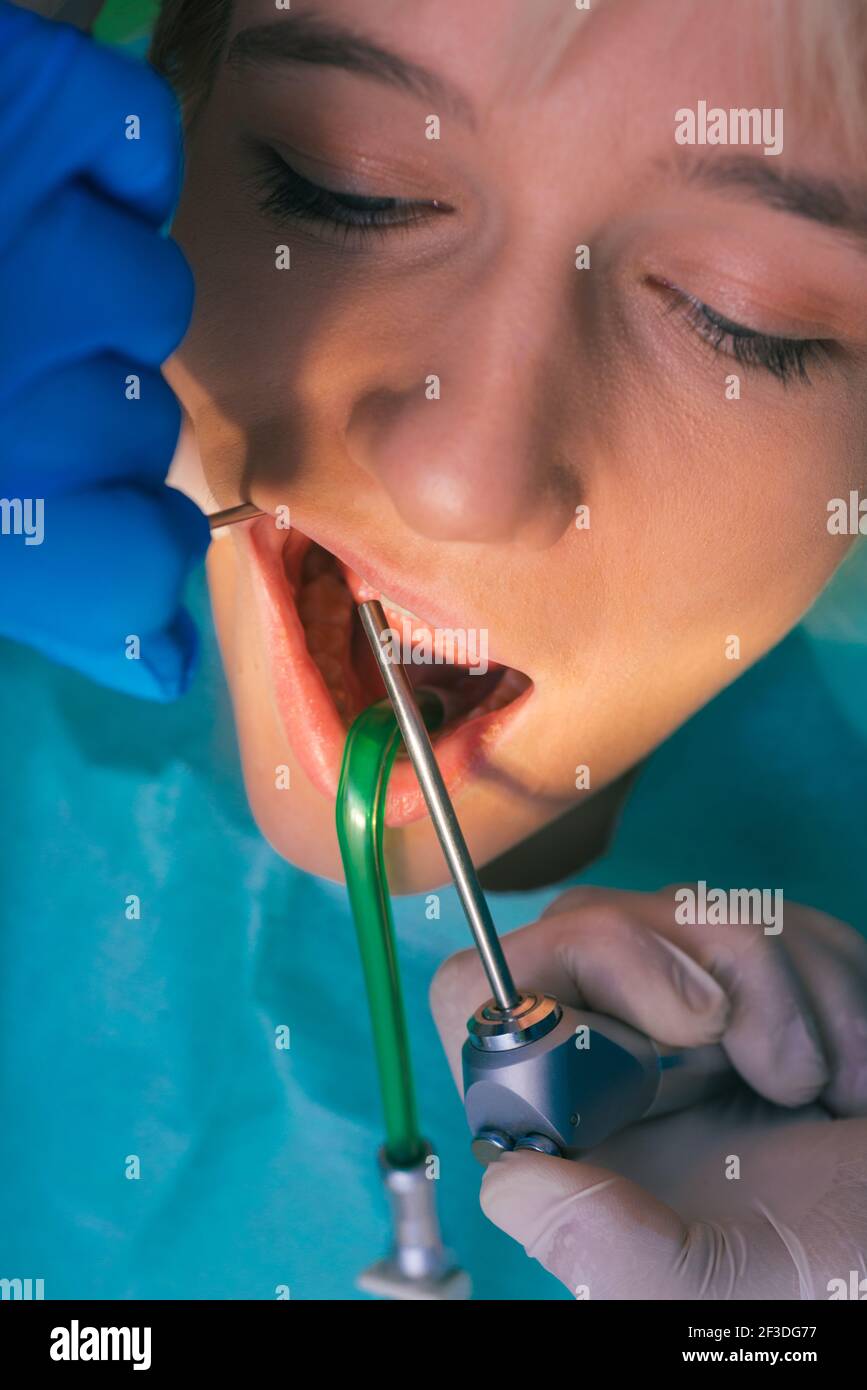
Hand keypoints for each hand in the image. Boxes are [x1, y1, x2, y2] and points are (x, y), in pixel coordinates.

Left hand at [0, 2, 207, 698]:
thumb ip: (35, 592)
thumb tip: (163, 663)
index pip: (142, 560)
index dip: (136, 563)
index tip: (112, 539)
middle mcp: (10, 367)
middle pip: (142, 433)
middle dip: (79, 429)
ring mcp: (22, 221)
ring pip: (148, 296)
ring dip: (88, 307)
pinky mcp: (23, 97)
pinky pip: (133, 137)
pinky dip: (116, 164)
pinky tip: (58, 189)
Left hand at [430, 884, 866, 1298]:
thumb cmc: (835, 1276)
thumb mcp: (707, 1291)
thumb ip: (600, 1248)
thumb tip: (505, 1178)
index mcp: (566, 1126)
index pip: (472, 994)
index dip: (539, 986)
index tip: (656, 1036)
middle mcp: (607, 1059)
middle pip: (580, 924)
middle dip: (687, 968)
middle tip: (772, 1064)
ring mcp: (683, 1006)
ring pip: (679, 907)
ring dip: (779, 987)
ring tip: (824, 1090)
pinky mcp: (754, 977)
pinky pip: (765, 914)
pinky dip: (827, 979)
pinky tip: (850, 1072)